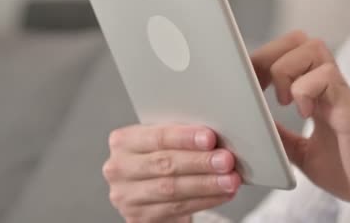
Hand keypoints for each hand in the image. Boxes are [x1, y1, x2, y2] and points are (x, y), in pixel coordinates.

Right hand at [103, 125, 240, 222]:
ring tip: (230, 179)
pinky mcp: (139, 217)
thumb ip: (182, 136)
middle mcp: (119, 168)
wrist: (149, 190)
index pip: (157, 137)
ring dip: (207, 184)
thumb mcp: (164, 142)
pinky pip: (177, 208)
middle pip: (165, 164)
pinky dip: (205, 200)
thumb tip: (217, 135)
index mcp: (124, 141)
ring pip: (172, 189)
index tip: (210, 138)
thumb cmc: (162, 158)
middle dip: (200, 162)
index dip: (185, 138)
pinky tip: (222, 194)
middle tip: (226, 160)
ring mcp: (127, 196)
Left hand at [251, 31, 349, 216]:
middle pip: (299, 39)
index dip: (265, 60)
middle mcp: (328, 86)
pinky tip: (305, 113)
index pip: (289, 53)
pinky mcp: (348, 107)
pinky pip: (325, 76)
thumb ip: (281, 136)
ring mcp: (339, 93)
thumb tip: (255, 127)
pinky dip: (305, 90)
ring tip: (285, 101)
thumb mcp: (300, 152)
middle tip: (264, 88)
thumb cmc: (347, 171)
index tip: (249, 84)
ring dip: (288, 70)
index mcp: (316, 93)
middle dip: (272, 56)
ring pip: (312, 47)